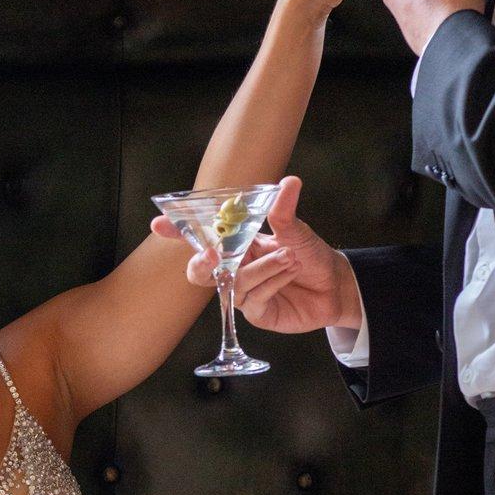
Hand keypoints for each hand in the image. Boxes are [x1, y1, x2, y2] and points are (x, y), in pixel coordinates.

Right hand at [151, 176, 360, 334]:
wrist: (335, 285)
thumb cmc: (310, 255)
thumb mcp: (295, 230)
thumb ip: (283, 211)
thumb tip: (288, 182)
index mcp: (237, 244)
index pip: (201, 238)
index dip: (178, 232)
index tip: (159, 224)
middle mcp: (235, 269)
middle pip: (200, 272)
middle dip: (201, 263)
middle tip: (212, 254)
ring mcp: (243, 293)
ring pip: (234, 283)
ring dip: (262, 267)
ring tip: (289, 257)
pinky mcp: (257, 312)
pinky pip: (253, 298)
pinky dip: (272, 281)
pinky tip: (289, 272)